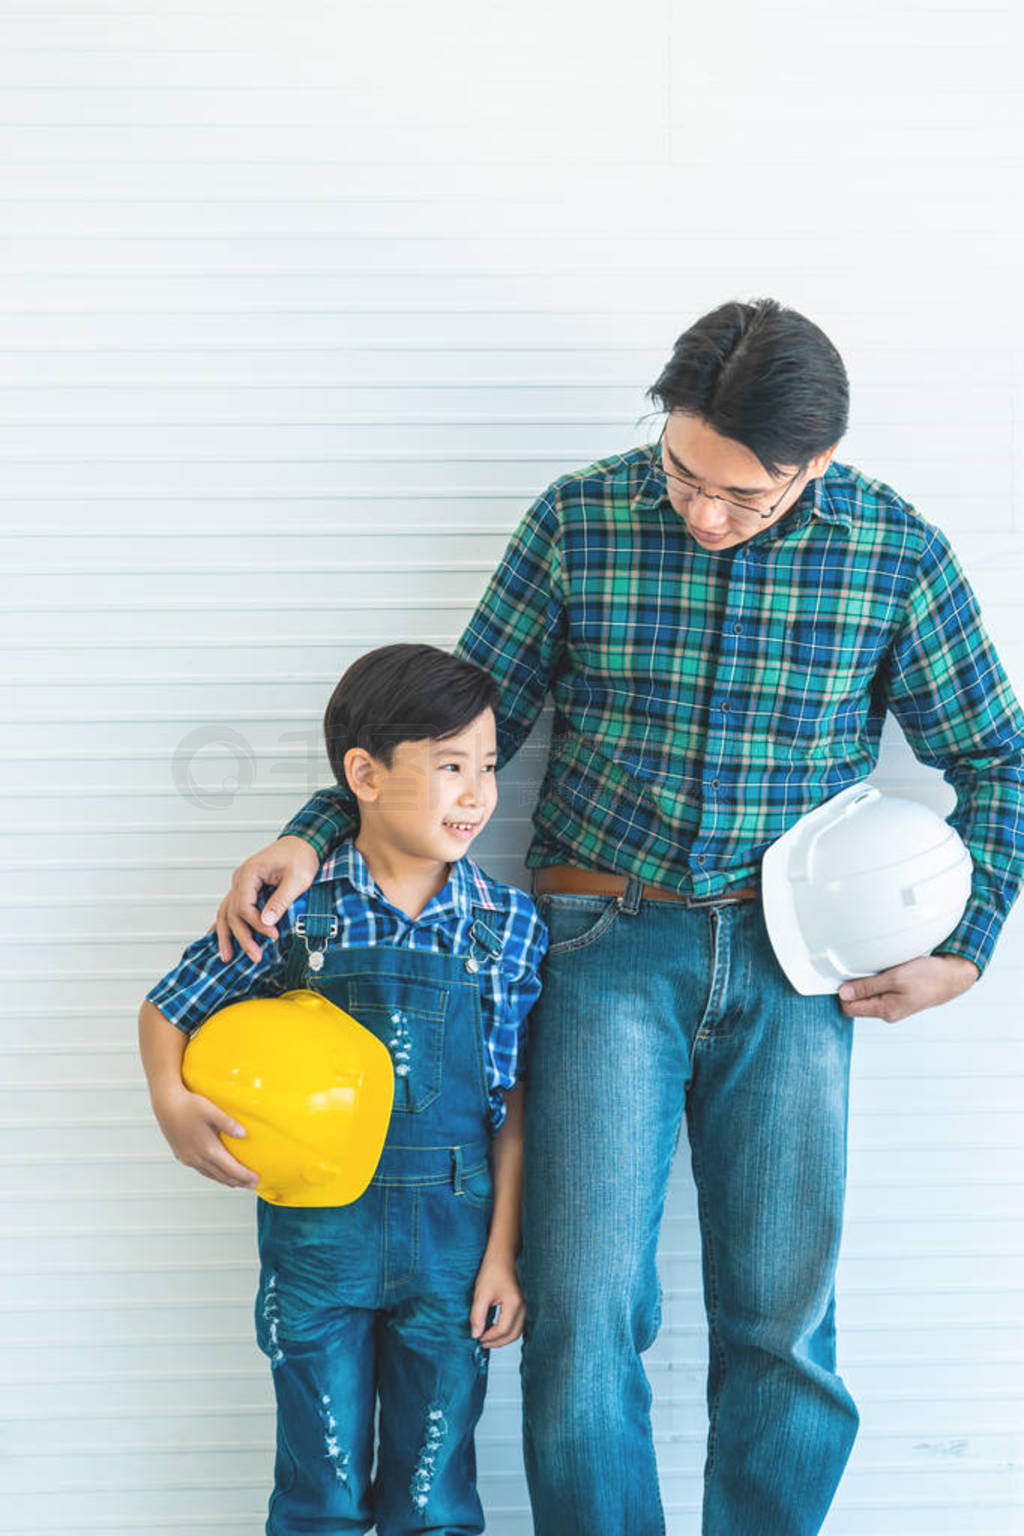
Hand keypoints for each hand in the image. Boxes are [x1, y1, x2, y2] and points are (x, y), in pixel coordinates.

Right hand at [153, 1084, 259, 1188]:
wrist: (166, 1104)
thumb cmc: (189, 1105)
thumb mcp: (212, 1111)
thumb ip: (228, 1123)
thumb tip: (244, 1134)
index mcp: (208, 1149)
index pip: (231, 1169)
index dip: (245, 1176)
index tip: (256, 1180)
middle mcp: (198, 1158)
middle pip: (222, 1176)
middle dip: (239, 1182)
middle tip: (252, 1185)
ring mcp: (189, 1159)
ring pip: (211, 1175)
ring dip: (226, 1180)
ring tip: (238, 1182)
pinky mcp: (182, 1156)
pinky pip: (201, 1170)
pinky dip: (213, 1174)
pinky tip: (216, 1172)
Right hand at [213, 835, 319, 963]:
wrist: (303, 843)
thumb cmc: (301, 857)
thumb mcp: (296, 879)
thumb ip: (281, 900)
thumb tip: (267, 921)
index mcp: (250, 873)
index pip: (244, 906)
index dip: (256, 924)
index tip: (273, 935)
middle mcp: (240, 878)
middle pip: (233, 912)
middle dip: (242, 937)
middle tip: (255, 956)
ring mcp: (241, 883)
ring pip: (226, 912)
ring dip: (225, 935)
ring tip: (226, 956)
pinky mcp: (246, 888)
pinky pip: (230, 907)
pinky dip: (224, 923)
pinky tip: (215, 935)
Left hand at [470, 1249, 524, 1347]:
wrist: (502, 1257)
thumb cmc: (492, 1271)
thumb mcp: (481, 1294)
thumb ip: (477, 1316)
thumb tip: (475, 1334)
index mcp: (513, 1304)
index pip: (502, 1329)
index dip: (489, 1337)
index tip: (477, 1338)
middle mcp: (522, 1307)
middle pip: (513, 1334)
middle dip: (497, 1343)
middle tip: (482, 1343)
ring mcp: (523, 1306)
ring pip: (516, 1332)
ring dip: (502, 1339)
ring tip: (487, 1339)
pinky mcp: (520, 1305)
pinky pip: (516, 1325)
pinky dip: (506, 1332)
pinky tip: (494, 1330)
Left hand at [838, 953, 978, 1022]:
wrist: (953, 975)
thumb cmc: (930, 977)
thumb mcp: (895, 978)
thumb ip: (867, 986)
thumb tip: (843, 993)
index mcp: (885, 1011)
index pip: (849, 1008)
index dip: (842, 992)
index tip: (843, 975)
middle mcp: (887, 1011)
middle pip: (856, 1001)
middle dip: (853, 985)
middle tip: (861, 968)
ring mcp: (893, 1004)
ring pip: (867, 993)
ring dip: (866, 980)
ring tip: (877, 967)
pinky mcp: (898, 995)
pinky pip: (878, 988)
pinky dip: (877, 978)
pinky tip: (885, 969)